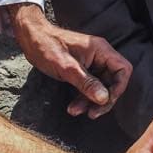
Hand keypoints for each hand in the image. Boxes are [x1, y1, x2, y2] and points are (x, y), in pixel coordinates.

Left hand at [9, 3, 130, 116]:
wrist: (30, 38)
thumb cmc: (47, 46)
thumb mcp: (66, 67)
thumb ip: (86, 82)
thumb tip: (104, 98)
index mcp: (100, 50)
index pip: (123, 69)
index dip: (119, 87)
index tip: (106, 100)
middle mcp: (99, 56)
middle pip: (112, 82)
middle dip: (103, 99)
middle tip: (93, 113)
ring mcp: (90, 64)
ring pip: (99, 87)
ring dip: (90, 102)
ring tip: (75, 111)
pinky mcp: (81, 71)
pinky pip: (88, 87)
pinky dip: (82, 98)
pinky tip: (73, 107)